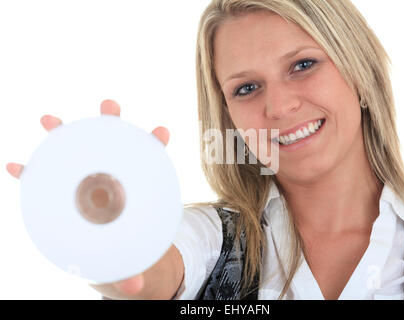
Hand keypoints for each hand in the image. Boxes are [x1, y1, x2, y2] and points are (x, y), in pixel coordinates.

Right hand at [6, 99, 169, 295]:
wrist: (105, 244)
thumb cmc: (124, 240)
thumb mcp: (131, 252)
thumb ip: (135, 266)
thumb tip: (137, 288)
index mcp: (134, 183)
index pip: (148, 158)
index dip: (154, 143)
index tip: (162, 133)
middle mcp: (108, 173)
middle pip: (111, 140)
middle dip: (110, 119)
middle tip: (109, 106)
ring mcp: (83, 178)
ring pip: (71, 148)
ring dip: (61, 131)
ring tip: (48, 120)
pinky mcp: (59, 188)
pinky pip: (40, 176)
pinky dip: (29, 170)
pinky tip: (15, 167)